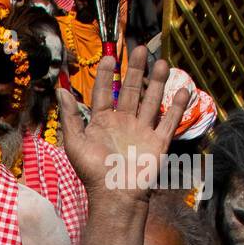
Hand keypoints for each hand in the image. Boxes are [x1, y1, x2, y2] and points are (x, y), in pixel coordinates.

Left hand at [59, 46, 186, 202]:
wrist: (115, 195)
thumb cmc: (92, 171)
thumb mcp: (75, 142)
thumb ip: (70, 117)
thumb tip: (60, 90)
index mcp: (101, 122)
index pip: (103, 92)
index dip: (105, 75)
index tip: (109, 57)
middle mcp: (123, 123)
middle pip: (130, 91)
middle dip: (135, 70)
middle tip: (140, 49)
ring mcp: (142, 131)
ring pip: (151, 101)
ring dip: (157, 82)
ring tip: (162, 62)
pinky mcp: (158, 142)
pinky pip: (169, 120)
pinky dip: (177, 106)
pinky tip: (183, 89)